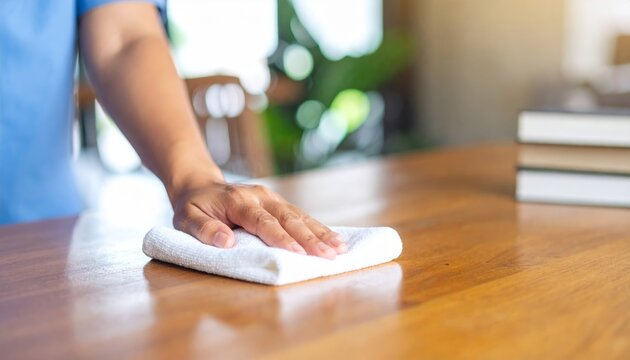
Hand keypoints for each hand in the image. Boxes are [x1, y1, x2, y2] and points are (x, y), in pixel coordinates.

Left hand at [170, 179, 346, 258]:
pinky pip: (300, 215)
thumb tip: (226, 242)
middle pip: (289, 218)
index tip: (298, 253)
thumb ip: (204, 230)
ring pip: (299, 215)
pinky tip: (334, 239)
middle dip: (311, 238)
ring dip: (320, 232)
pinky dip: (318, 228)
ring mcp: (271, 198)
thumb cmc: (193, 206)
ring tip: (340, 248)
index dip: (281, 237)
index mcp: (238, 201)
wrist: (199, 184)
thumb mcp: (186, 219)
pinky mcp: (277, 202)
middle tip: (329, 255)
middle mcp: (260, 197)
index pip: (263, 221)